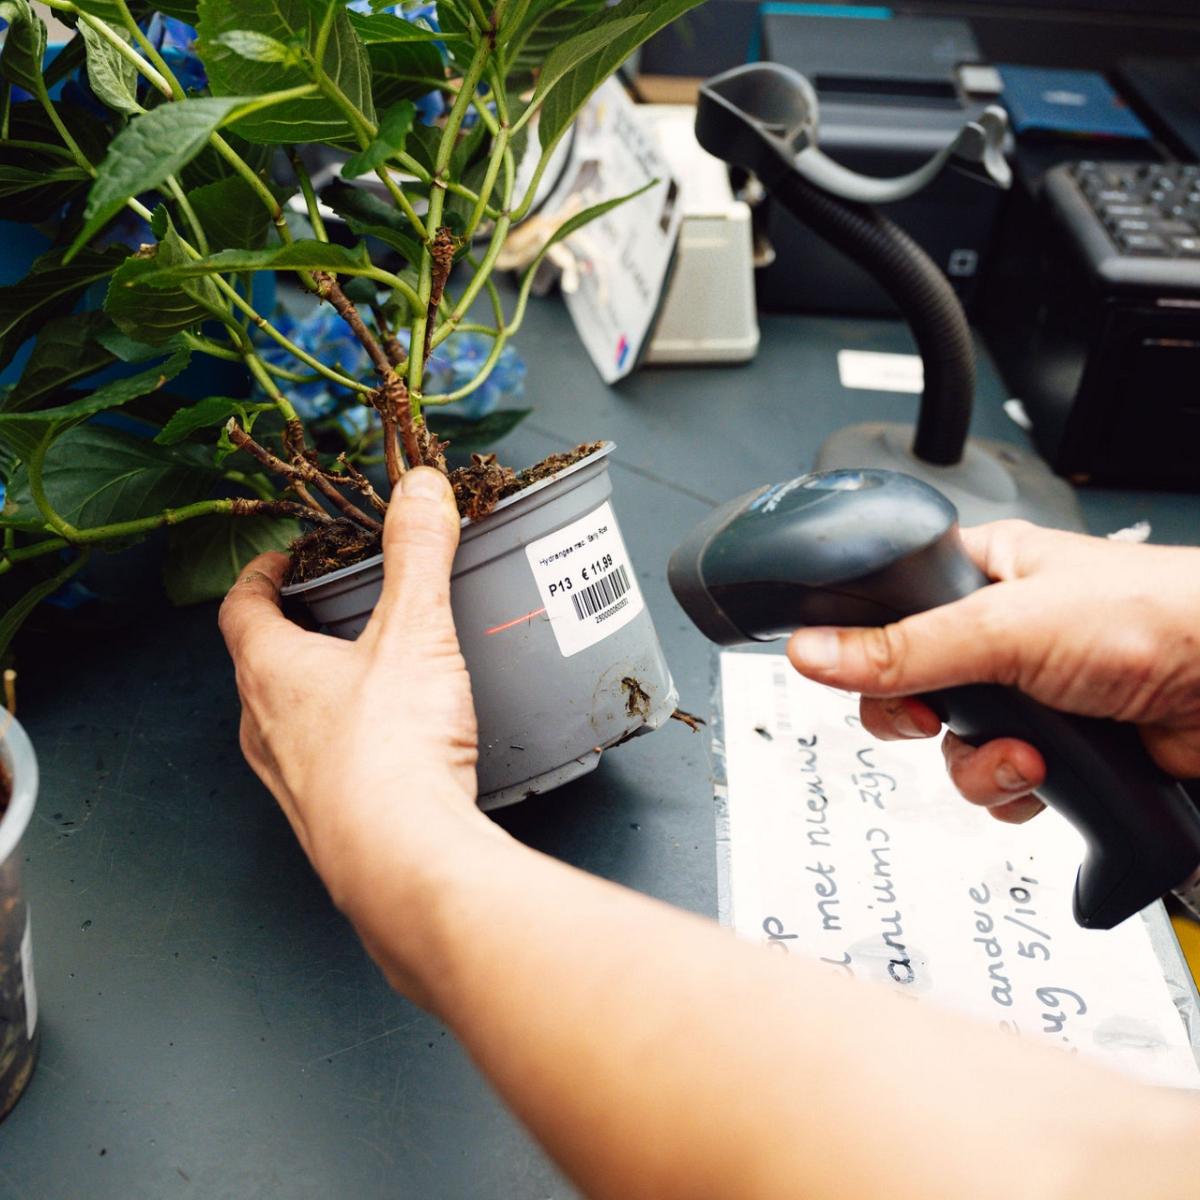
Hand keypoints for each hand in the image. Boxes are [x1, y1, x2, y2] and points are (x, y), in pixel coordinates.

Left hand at [219, 468, 494, 980]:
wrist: (403, 861)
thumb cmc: (392, 750)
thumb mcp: (414, 632)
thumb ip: (418, 555)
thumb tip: (419, 489)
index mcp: (271, 673)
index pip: (242, 610)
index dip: (260, 577)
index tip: (282, 560)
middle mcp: (266, 729)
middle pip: (260, 666)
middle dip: (291, 633)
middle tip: (329, 611)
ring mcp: (290, 782)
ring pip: (287, 722)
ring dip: (315, 693)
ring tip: (368, 676)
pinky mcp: (325, 821)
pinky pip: (322, 768)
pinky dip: (345, 744)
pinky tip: (393, 748)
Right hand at [786, 521, 1199, 822]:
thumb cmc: (1155, 617)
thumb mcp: (1004, 628)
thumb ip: (901, 649)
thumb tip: (812, 651)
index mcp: (981, 575)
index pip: (889, 611)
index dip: (868, 650)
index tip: (869, 678)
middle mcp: (999, 633)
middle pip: (910, 688)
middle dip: (924, 719)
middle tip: (938, 718)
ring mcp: (1027, 693)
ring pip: (950, 745)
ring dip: (980, 762)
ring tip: (1026, 752)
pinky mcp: (1056, 747)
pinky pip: (995, 782)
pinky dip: (1014, 789)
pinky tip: (1049, 774)